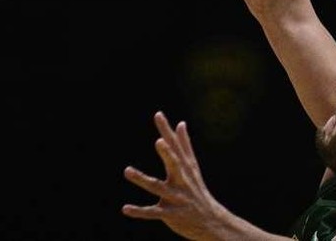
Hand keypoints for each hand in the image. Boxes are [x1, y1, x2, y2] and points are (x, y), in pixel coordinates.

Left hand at [122, 111, 234, 239]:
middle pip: (174, 164)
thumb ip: (184, 145)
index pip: (175, 146)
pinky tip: (125, 208)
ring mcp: (176, 197)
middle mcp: (181, 180)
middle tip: (158, 141)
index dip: (166, 130)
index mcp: (185, 167)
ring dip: (142, 179)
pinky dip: (139, 211)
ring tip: (127, 170)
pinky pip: (153, 212)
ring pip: (157, 187)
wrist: (209, 220)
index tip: (158, 114)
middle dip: (167, 153)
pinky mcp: (170, 214)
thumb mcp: (192, 167)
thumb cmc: (197, 189)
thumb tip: (181, 123)